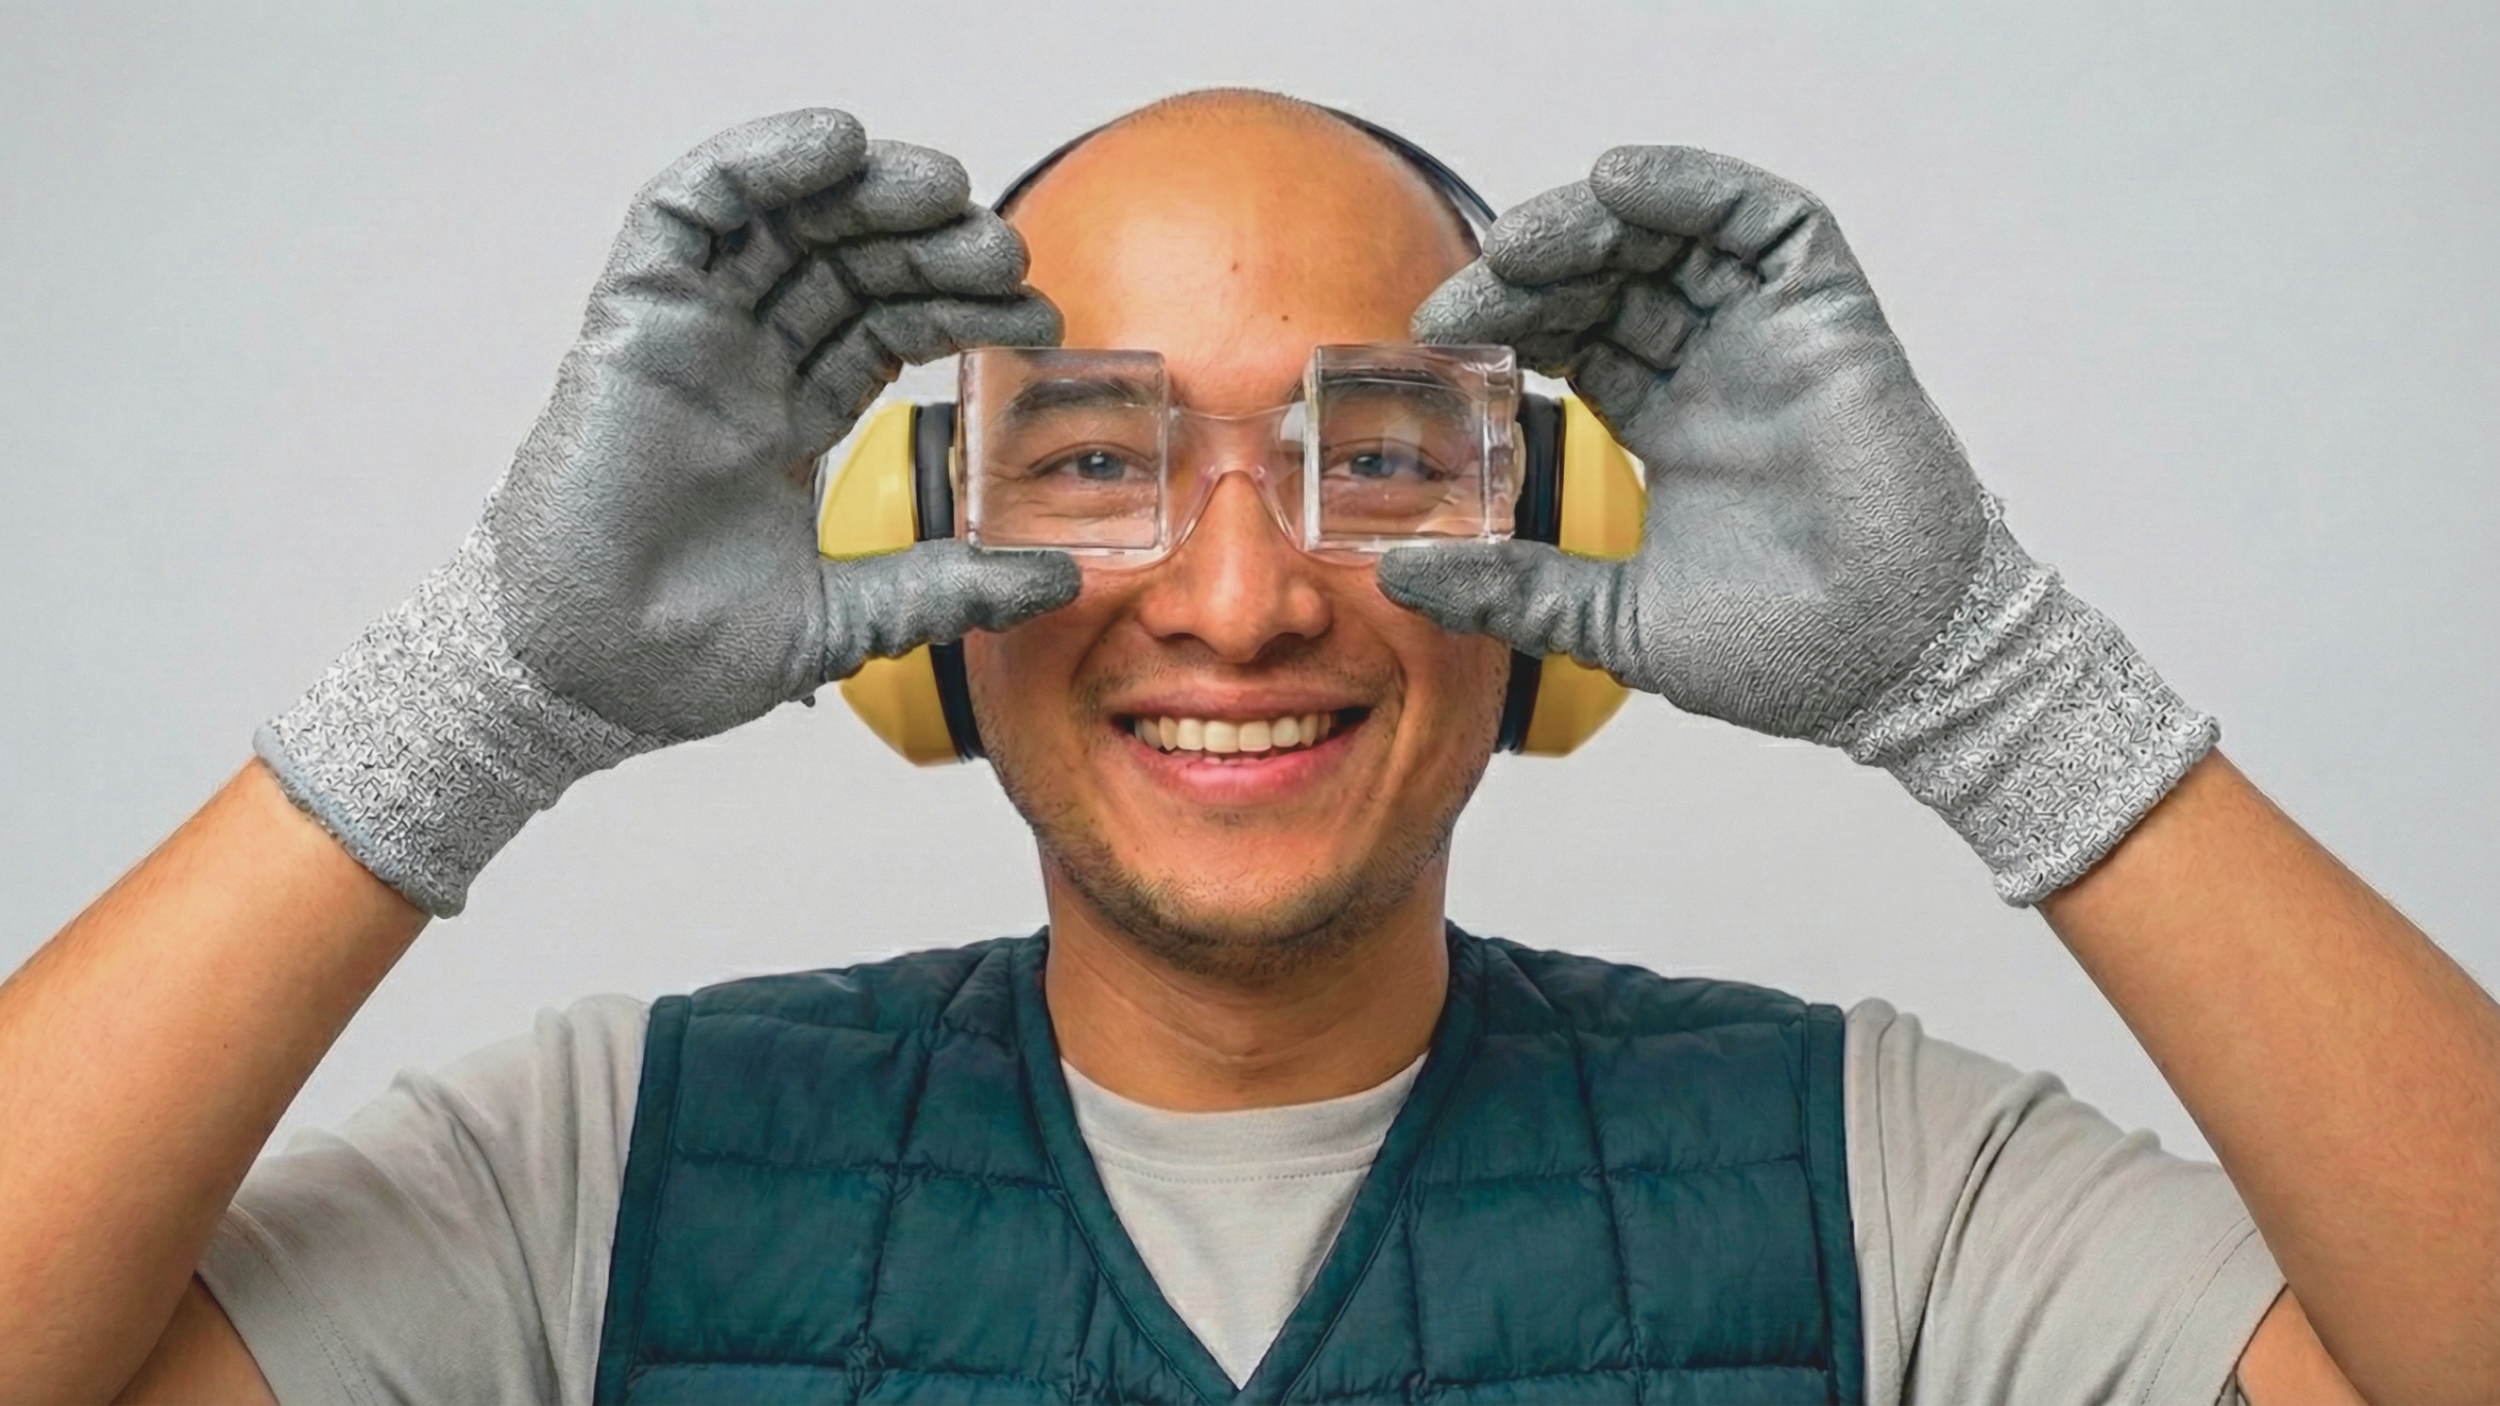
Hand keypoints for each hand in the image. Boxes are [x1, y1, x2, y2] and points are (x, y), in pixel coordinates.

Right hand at [258, 110, 1077, 914]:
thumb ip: (949, 588)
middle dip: (933, 245)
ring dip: (870, 194)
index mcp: (785, 421)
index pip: (887, 329)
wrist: (586, 679)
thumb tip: (1060, 579)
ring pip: (786, 223)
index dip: (962, 309)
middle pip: (849, 266)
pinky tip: (837, 143)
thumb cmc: (684, 656)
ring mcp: (688, 336)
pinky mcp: (632, 316)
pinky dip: (758, 162)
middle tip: (1006, 247)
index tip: (1038, 315)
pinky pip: (690, 208)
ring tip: (945, 191)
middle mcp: (740, 365)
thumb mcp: (850, 618)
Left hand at [1380, 146, 2215, 903]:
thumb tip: (1398, 576)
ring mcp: (1774, 340)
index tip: (1437, 337)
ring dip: (1591, 224)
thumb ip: (1512, 588)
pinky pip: (1769, 223)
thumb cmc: (1782, 654)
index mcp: (1670, 426)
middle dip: (1532, 275)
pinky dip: (1696, 188)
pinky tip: (1620, 183)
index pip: (1575, 341)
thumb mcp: (1613, 616)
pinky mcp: (1833, 319)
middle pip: (1612, 280)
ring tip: (1520, 244)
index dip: (1508, 325)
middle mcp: (1718, 371)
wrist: (1896, 668)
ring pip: (1673, 238)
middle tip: (1463, 298)